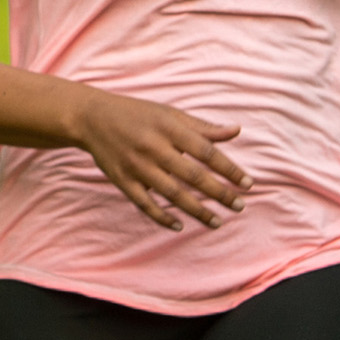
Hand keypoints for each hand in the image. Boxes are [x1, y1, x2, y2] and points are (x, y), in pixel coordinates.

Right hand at [65, 88, 251, 232]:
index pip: (207, 152)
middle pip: (193, 176)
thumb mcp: (170, 114)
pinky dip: (162, 216)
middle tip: (239, 206)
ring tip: (217, 222)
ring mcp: (137, 166)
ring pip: (172, 194)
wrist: (91, 118)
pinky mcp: (123, 180)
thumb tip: (236, 131)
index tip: (248, 184)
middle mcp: (154, 148)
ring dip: (197, 210)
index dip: (229, 169)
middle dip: (219, 193)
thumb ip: (202, 127)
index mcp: (169, 129)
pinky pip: (145, 203)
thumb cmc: (137, 114)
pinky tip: (180, 225)